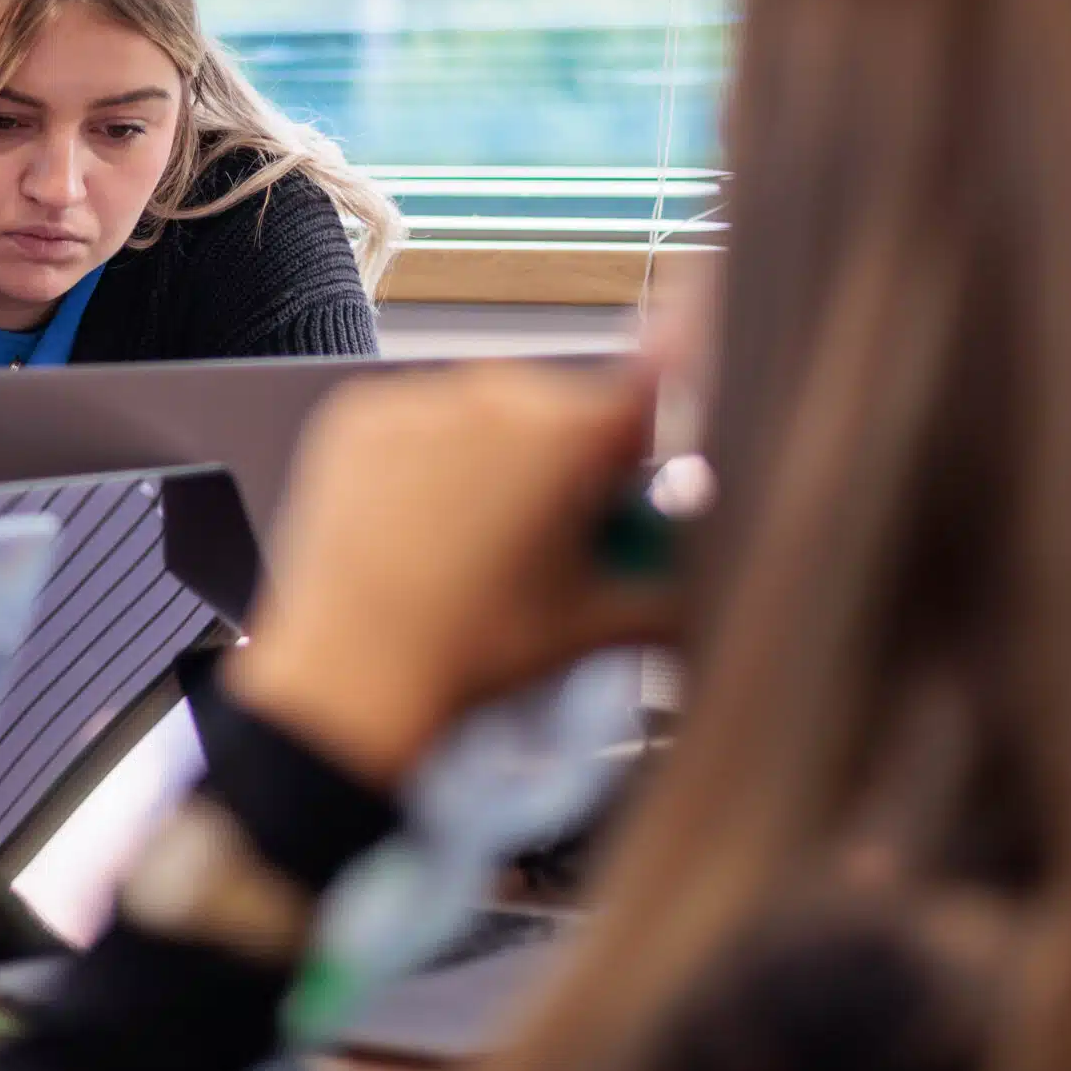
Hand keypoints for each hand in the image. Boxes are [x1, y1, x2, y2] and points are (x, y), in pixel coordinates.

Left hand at [226, 348, 687, 792]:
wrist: (348, 679)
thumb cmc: (469, 652)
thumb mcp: (594, 625)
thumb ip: (676, 591)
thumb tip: (722, 583)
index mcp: (566, 432)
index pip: (648, 391)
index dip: (648, 442)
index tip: (640, 474)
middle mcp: (494, 395)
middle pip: (563, 408)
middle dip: (568, 461)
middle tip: (553, 539)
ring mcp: (419, 399)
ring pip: (487, 413)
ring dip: (498, 457)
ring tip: (476, 542)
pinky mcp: (357, 415)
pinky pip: (418, 420)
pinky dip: (427, 459)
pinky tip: (422, 524)